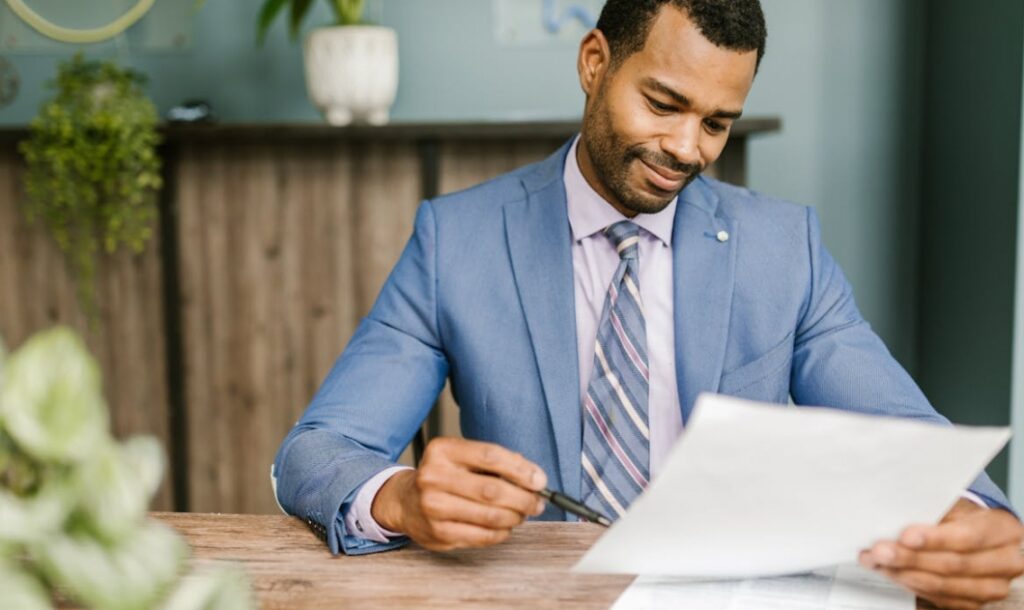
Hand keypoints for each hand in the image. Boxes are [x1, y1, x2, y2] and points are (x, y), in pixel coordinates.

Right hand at [370, 437, 547, 550]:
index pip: (490, 456)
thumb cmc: (443, 477)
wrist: (404, 501)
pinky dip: (501, 533)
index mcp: (442, 450)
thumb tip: (534, 479)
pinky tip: (505, 526)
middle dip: (524, 498)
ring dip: (515, 517)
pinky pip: (483, 536)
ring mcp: (433, 507)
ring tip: (522, 514)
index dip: (521, 469)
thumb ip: (496, 463)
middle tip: (537, 502)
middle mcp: (433, 477)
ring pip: (491, 516)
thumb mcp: (462, 457)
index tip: (539, 480)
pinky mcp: (438, 533)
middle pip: (493, 490)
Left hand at [859, 499, 1023, 608]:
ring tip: (875, 561)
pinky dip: (908, 583)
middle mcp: (1004, 562)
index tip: (905, 536)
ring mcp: (991, 586)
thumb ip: (932, 510)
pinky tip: (889, 571)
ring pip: (942, 585)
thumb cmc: (961, 515)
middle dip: (910, 558)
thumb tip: (893, 511)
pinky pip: (937, 598)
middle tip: (879, 550)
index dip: (935, 539)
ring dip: (903, 573)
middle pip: (953, 565)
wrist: (975, 533)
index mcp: (1003, 530)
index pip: (969, 537)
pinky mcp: (973, 602)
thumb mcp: (954, 504)